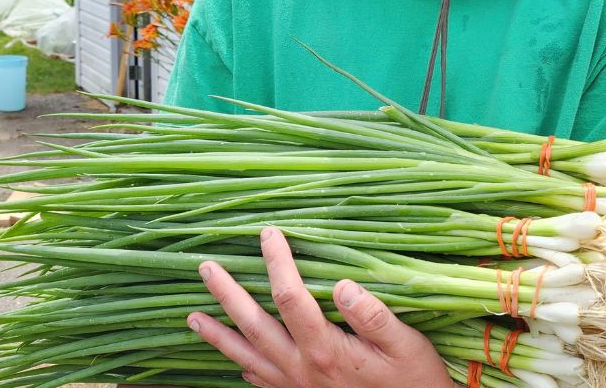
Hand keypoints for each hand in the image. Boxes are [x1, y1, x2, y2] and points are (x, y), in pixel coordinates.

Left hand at [187, 227, 453, 387]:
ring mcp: (295, 387)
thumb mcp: (406, 345)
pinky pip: (259, 381)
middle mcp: (301, 368)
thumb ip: (373, 315)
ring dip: (217, 335)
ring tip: (192, 317)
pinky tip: (234, 358)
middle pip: (253, 325)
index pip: (290, 297)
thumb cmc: (414, 379)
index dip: (277, 262)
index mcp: (325, 349)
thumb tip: (341, 284)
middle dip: (227, 293)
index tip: (269, 233)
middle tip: (205, 267)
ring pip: (246, 356)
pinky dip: (240, 366)